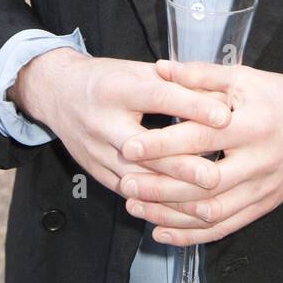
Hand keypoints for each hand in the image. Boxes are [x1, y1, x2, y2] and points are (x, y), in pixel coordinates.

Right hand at [10, 48, 231, 200]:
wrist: (58, 93)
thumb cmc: (107, 79)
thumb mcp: (138, 71)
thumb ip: (177, 83)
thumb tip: (220, 94)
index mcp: (117, 89)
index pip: (159, 97)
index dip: (192, 107)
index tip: (224, 117)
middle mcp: (102, 121)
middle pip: (145, 148)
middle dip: (181, 165)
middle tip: (214, 176)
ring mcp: (95, 151)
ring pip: (137, 178)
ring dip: (171, 194)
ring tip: (205, 203)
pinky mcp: (95, 172)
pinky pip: (127, 192)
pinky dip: (154, 203)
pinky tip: (180, 212)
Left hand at [118, 58, 282, 244]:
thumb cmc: (282, 97)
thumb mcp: (244, 78)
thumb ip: (200, 75)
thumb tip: (160, 69)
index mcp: (252, 126)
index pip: (201, 139)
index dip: (163, 145)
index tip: (131, 148)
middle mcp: (258, 162)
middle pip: (203, 183)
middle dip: (160, 187)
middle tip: (125, 182)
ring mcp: (262, 189)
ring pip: (211, 212)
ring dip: (169, 214)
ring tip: (135, 206)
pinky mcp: (263, 206)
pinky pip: (225, 228)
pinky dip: (192, 234)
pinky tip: (163, 231)